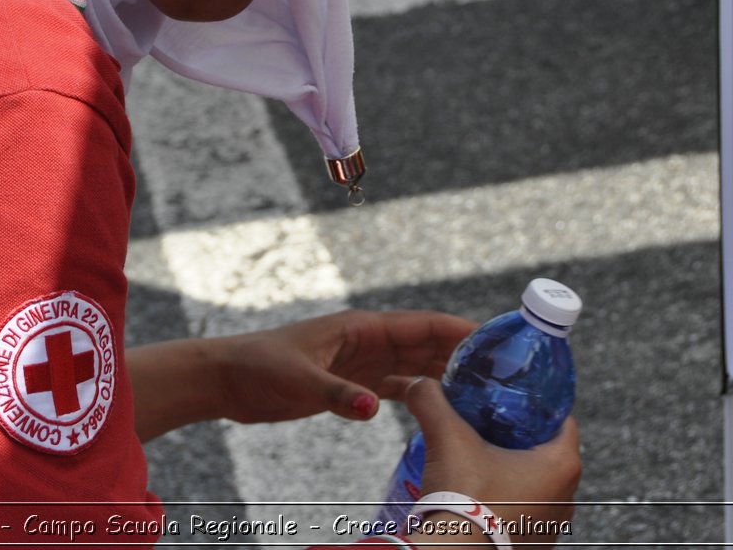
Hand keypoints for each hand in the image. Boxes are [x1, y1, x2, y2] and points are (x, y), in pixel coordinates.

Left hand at [212, 309, 476, 424]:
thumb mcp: (298, 380)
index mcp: (359, 328)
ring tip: (485, 389)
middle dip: (462, 353)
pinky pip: (397, 384)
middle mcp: (366, 341)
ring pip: (415, 364)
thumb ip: (336, 394)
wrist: (228, 379)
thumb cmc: (258, 367)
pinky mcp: (351, 383)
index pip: (419, 325)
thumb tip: (373, 407)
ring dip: (446, 373)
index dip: (457, 330)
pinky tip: (445, 406)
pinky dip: (421, 392)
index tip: (494, 338)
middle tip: (503, 371)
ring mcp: (361, 362)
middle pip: (425, 344)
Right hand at [405, 376, 580, 548]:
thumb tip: (417, 383)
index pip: (560, 417)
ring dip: (512, 469)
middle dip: (518, 435)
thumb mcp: (447, 438)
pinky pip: (526, 509)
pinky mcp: (534, 543)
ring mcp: (553, 524)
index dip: (534, 402)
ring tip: (479, 456)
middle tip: (488, 422)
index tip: (509, 396)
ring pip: (537, 482)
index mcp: (562, 464)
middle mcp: (567, 496)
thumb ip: (432, 402)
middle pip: (546, 450)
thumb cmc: (465, 498)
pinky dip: (507, 497)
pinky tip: (479, 490)